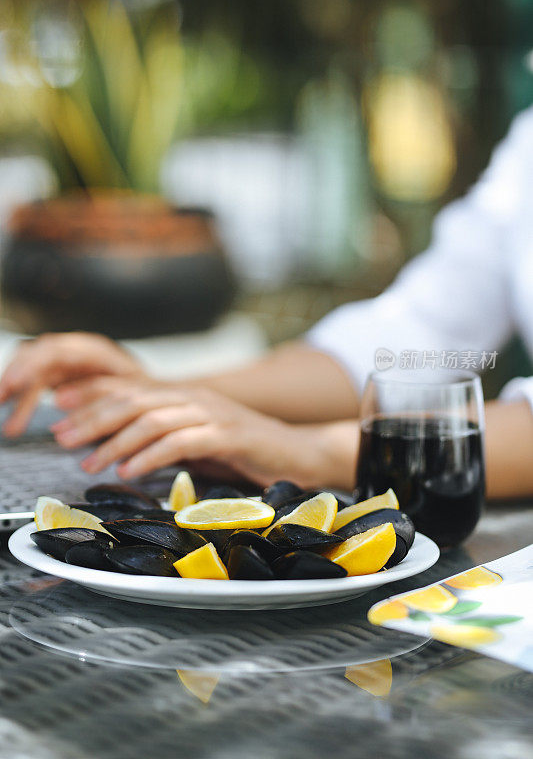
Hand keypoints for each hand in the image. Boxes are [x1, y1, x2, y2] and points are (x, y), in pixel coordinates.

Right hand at [0, 332, 143, 436]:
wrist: (162, 397)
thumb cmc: (149, 394)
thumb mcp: (129, 393)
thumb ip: (96, 392)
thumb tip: (58, 399)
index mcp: (94, 350)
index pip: (53, 350)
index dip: (29, 365)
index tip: (10, 385)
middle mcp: (77, 350)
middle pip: (35, 355)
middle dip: (13, 377)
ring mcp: (69, 362)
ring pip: (32, 369)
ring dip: (15, 392)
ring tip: (9, 424)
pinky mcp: (63, 376)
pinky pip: (36, 383)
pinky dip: (24, 400)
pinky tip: (16, 419)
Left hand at [53, 386, 357, 489]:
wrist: (300, 454)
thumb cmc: (246, 452)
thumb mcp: (198, 441)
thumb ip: (165, 439)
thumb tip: (122, 451)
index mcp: (185, 396)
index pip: (130, 390)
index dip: (93, 399)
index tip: (60, 413)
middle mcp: (196, 398)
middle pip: (134, 400)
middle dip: (93, 419)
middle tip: (63, 438)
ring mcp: (214, 413)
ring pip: (153, 420)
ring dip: (116, 442)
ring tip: (90, 463)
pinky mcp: (230, 435)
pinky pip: (183, 442)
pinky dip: (151, 456)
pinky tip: (130, 470)